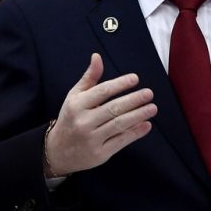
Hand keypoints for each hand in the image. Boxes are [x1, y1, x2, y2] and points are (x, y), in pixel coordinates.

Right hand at [45, 53, 155, 176]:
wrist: (58, 151)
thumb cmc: (70, 119)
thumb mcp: (74, 97)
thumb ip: (89, 78)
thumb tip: (97, 56)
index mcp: (76, 105)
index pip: (101, 92)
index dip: (120, 84)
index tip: (135, 79)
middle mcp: (83, 122)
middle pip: (113, 109)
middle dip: (133, 100)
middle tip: (149, 93)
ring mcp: (91, 139)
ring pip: (119, 125)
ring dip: (138, 116)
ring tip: (152, 108)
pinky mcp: (100, 154)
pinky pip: (121, 141)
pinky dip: (135, 133)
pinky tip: (147, 125)